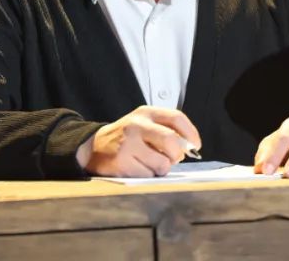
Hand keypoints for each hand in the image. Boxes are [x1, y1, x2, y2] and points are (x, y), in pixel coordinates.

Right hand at [76, 106, 200, 176]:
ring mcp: (128, 143)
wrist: (93, 146)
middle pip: (171, 141)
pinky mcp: (122, 162)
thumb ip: (166, 129)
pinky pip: (148, 175)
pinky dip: (148, 175)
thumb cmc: (126, 137)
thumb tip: (189, 147)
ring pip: (162, 163)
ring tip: (150, 163)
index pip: (177, 118)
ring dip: (161, 168)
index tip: (195, 145)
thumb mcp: (144, 123)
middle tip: (173, 158)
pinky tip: (138, 168)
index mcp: (146, 113)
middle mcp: (137, 125)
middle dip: (176, 155)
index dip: (191, 133)